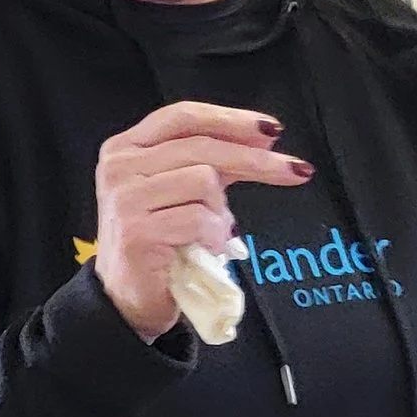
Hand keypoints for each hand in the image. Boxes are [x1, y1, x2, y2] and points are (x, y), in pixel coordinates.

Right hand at [94, 101, 311, 341]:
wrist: (127, 299)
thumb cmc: (160, 243)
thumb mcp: (183, 191)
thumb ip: (213, 163)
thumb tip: (263, 139)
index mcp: (127, 147)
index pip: (183, 116)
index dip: (231, 119)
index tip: (272, 129)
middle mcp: (120, 167)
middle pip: (203, 146)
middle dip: (257, 159)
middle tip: (296, 170)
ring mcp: (125, 198)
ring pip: (204, 180)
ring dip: (222, 211)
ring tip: (213, 232)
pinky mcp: (137, 231)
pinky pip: (201, 219)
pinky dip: (216, 235)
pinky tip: (208, 248)